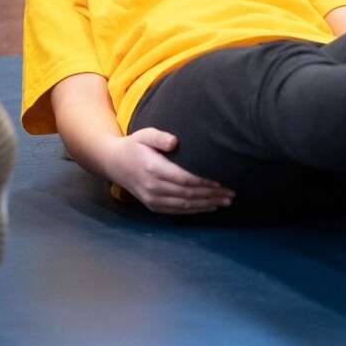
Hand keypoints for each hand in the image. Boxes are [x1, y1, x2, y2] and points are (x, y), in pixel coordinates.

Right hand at [107, 128, 233, 213]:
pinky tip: (209, 207)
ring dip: (207, 204)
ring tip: (225, 202)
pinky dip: (195, 210)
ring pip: (185, 205)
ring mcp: (153, 199)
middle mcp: (153, 188)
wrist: (114, 163)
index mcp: (153, 169)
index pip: (184, 179)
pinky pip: (177, 210)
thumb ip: (160, 137)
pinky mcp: (153, 206)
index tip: (220, 182)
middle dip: (211, 195)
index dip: (203, 182)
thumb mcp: (145, 134)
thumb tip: (174, 142)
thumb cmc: (135, 146)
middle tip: (231, 193)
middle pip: (188, 194)